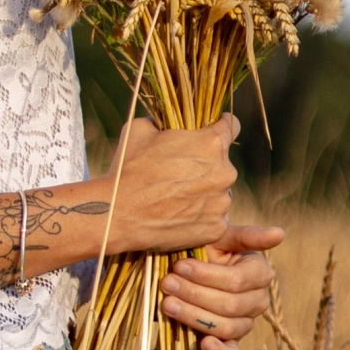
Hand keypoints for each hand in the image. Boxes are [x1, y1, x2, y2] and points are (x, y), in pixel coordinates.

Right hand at [110, 112, 239, 254]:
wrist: (118, 214)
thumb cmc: (127, 168)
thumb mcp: (140, 128)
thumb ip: (163, 121)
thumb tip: (165, 121)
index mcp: (211, 143)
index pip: (231, 125)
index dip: (220, 125)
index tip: (214, 129)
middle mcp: (225, 172)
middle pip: (222, 163)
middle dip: (205, 165)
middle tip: (177, 173)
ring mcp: (222, 203)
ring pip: (219, 192)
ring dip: (203, 192)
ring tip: (173, 198)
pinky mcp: (216, 229)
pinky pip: (214, 218)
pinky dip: (201, 217)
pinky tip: (183, 216)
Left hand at [159, 224, 284, 349]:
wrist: (188, 265)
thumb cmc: (206, 247)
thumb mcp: (221, 236)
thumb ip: (248, 235)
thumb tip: (280, 233)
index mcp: (260, 273)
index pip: (236, 281)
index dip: (207, 275)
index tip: (179, 266)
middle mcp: (258, 301)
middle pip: (230, 305)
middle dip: (194, 294)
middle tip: (167, 284)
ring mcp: (245, 324)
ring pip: (227, 327)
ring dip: (194, 317)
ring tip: (167, 304)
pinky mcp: (231, 342)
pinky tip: (204, 345)